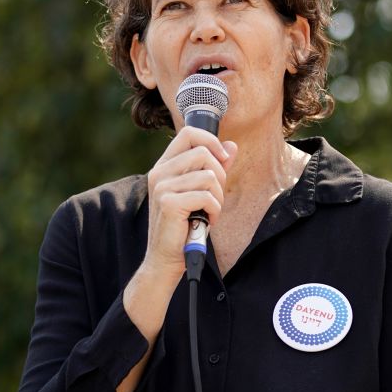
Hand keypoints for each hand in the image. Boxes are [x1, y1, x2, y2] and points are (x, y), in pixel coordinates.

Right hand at [141, 126, 237, 277]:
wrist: (167, 257)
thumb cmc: (185, 225)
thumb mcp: (201, 191)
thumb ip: (215, 168)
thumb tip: (231, 146)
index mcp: (165, 166)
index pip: (188, 134)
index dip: (210, 140)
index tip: (223, 157)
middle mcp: (160, 172)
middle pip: (203, 152)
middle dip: (220, 175)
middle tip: (215, 196)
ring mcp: (162, 187)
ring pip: (209, 176)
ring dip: (218, 197)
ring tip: (209, 211)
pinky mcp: (169, 202)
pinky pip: (206, 196)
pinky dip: (214, 210)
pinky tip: (206, 221)